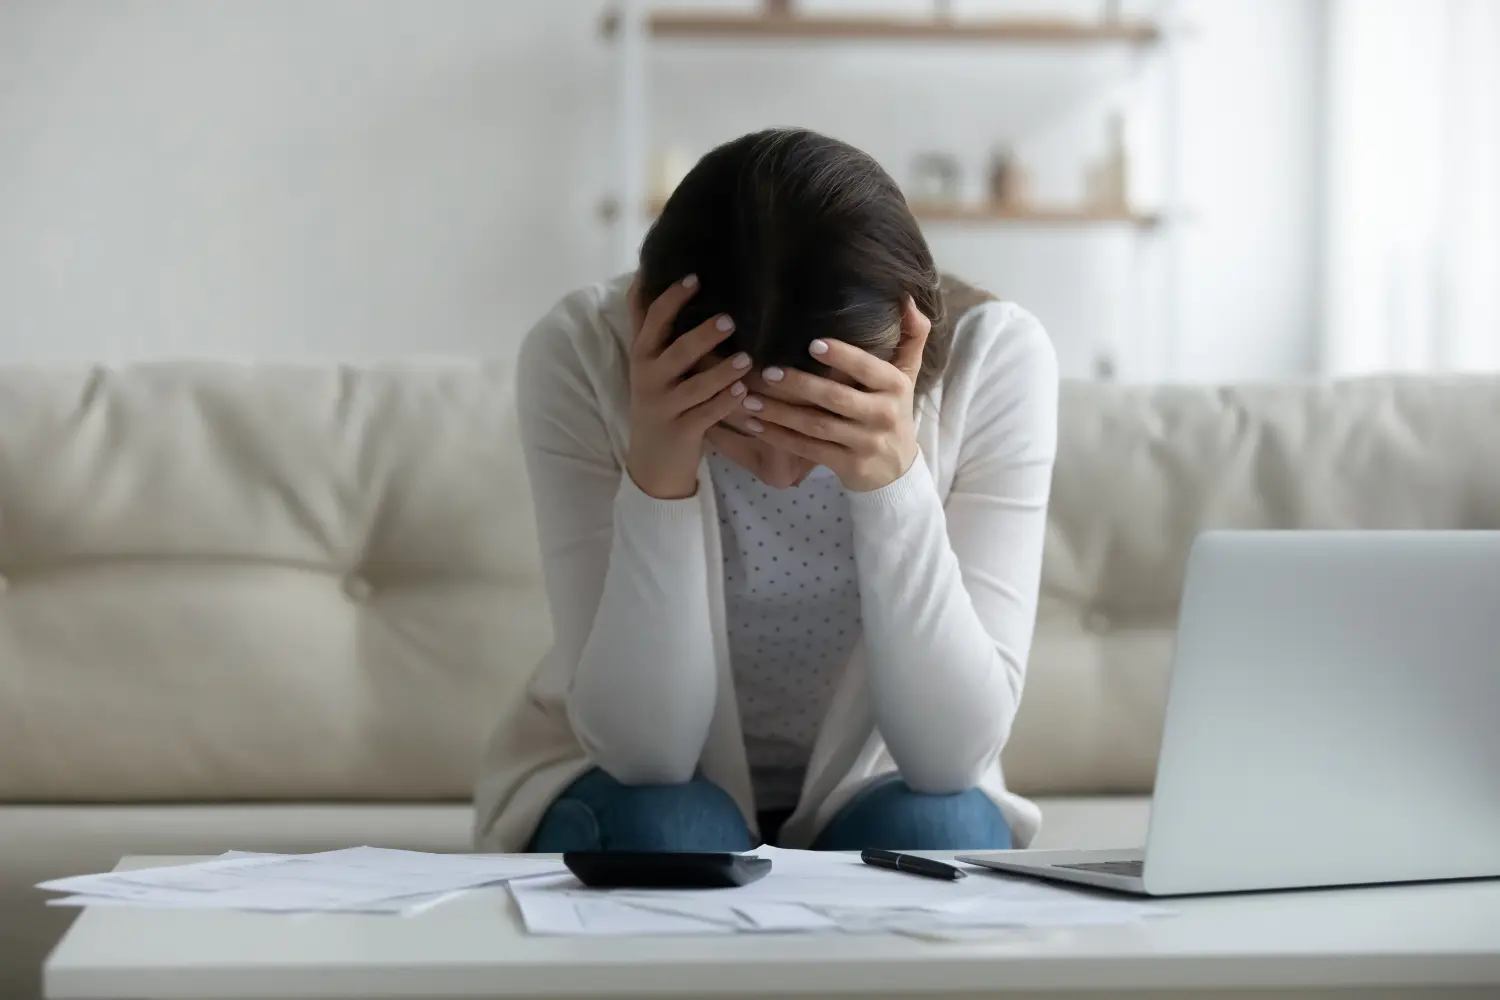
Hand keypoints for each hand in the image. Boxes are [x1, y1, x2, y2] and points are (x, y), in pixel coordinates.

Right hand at [625, 274, 752, 499]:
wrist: (651, 463)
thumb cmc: (659, 401)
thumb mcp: (648, 363)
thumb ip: (650, 324)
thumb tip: (644, 273)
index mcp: (642, 355)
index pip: (652, 319)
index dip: (671, 298)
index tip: (695, 278)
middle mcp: (649, 378)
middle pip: (676, 351)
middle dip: (703, 335)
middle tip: (730, 320)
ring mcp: (664, 406)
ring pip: (695, 385)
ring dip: (722, 371)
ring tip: (747, 359)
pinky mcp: (681, 432)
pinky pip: (706, 414)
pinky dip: (724, 403)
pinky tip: (742, 392)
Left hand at [749, 297, 930, 492]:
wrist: (897, 469)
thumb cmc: (894, 410)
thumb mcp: (907, 374)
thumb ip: (912, 336)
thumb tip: (907, 297)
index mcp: (895, 386)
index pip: (869, 369)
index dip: (843, 357)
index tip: (812, 343)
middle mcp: (883, 414)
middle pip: (837, 398)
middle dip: (800, 384)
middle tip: (767, 371)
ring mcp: (865, 442)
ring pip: (817, 425)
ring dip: (781, 413)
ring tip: (750, 398)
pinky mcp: (848, 465)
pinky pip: (809, 450)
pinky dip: (780, 438)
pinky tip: (755, 425)